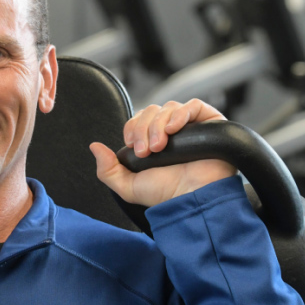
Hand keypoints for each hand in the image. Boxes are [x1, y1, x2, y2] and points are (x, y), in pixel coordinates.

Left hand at [89, 99, 235, 206]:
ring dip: (159, 125)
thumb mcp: (128, 186)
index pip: (138, 120)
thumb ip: (107, 169)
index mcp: (153, 141)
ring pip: (169, 107)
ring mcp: (191, 126)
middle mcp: (172, 132)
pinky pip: (193, 106)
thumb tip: (94, 146)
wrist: (192, 199)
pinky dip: (180, 114)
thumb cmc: (166, 195)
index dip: (132, 128)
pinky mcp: (210, 123)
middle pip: (152, 111)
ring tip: (160, 146)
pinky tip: (174, 129)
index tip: (134, 147)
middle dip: (144, 128)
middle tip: (146, 151)